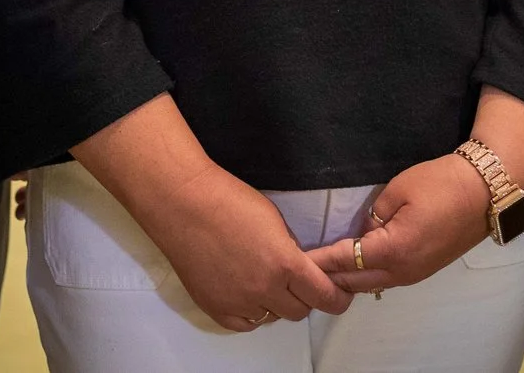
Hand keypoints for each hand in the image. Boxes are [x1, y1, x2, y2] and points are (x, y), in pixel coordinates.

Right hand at [132, 164, 348, 331]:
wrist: (183, 202)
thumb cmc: (229, 199)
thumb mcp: (275, 220)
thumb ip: (291, 250)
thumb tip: (298, 269)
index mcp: (285, 264)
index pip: (324, 297)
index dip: (337, 299)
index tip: (340, 296)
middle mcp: (265, 289)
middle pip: (299, 311)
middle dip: (304, 298)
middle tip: (295, 282)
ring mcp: (238, 302)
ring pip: (271, 317)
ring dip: (274, 303)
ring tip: (263, 280)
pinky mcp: (215, 308)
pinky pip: (244, 323)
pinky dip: (250, 312)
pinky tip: (245, 292)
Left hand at [310, 153, 489, 293]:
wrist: (484, 192)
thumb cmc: (440, 184)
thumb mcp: (397, 189)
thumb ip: (373, 216)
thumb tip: (362, 233)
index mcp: (393, 250)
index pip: (344, 260)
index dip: (319, 261)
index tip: (296, 260)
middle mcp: (403, 271)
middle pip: (355, 281)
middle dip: (328, 276)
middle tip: (302, 268)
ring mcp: (415, 274)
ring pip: (371, 284)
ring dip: (347, 279)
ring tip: (322, 269)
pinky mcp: (423, 270)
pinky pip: (387, 279)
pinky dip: (366, 276)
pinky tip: (353, 267)